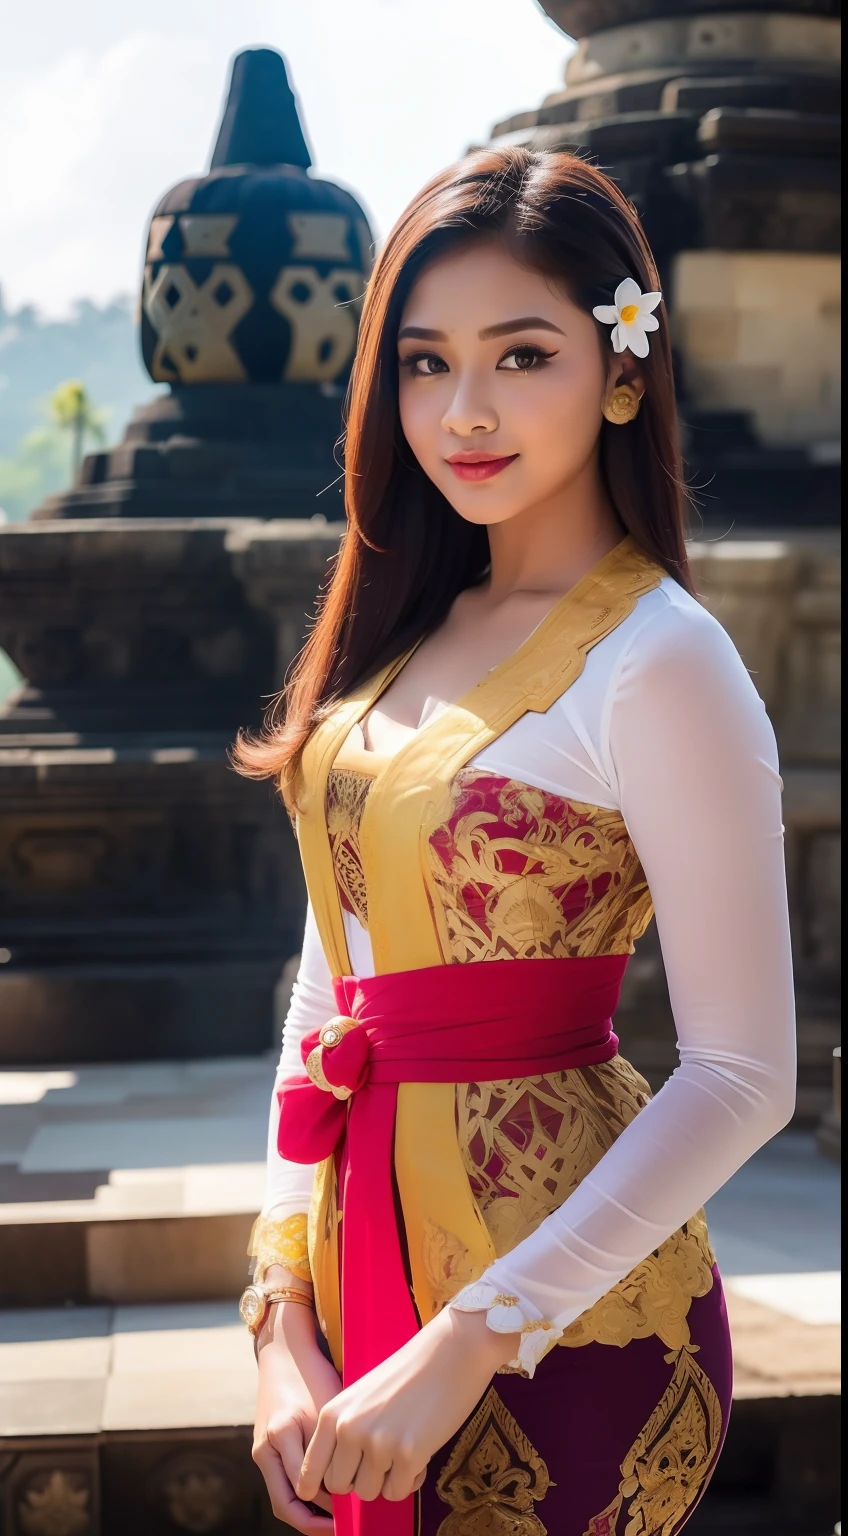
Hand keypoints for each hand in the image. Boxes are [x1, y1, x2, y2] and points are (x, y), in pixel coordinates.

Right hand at [252, 1302, 341, 1532]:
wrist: (285, 1352)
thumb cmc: (312, 1375)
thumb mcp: (327, 1410)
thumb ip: (332, 1448)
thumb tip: (347, 1486)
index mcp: (281, 1436)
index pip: (302, 1491)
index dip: (327, 1508)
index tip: (351, 1515)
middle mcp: (266, 1449)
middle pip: (285, 1505)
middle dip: (313, 1522)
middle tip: (342, 1527)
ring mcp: (263, 1451)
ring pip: (282, 1497)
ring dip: (307, 1511)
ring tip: (337, 1517)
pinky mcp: (267, 1449)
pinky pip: (282, 1483)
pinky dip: (302, 1494)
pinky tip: (327, 1494)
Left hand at [297, 1308, 519, 1505]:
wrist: (451, 1350)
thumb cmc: (408, 1372)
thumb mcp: (361, 1397)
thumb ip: (344, 1431)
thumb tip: (339, 1477)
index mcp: (332, 1412)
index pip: (309, 1471)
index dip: (321, 1484)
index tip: (336, 1485)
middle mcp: (349, 1429)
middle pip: (340, 1486)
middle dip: (360, 1479)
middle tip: (381, 1460)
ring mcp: (379, 1443)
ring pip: (369, 1493)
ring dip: (386, 1480)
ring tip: (403, 1453)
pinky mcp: (410, 1454)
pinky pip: (398, 1492)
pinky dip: (410, 1480)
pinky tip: (420, 1456)